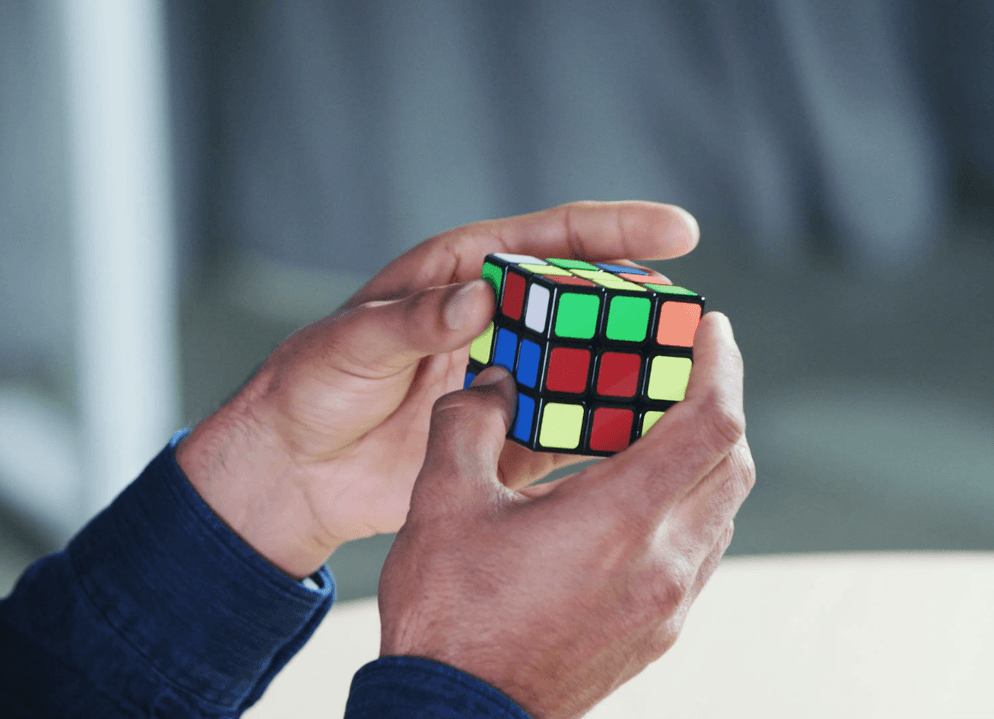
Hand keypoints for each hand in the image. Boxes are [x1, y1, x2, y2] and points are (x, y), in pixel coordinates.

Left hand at [175, 201, 698, 577]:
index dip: (615, 231)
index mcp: (461, 275)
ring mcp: (507, 380)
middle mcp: (497, 323)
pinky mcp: (504, 437)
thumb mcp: (353, 343)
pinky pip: (564, 432)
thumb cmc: (311, 386)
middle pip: (583, 303)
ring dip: (628, 376)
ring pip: (584, 369)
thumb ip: (414, 319)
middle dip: (637, 309)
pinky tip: (639, 445)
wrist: (295, 470)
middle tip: (689, 324)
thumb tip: (479, 299)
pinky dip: (599, 438)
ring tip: (680, 387)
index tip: (678, 232)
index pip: (550, 241)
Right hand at [378, 312, 753, 718]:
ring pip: (721, 511)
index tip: (714, 330)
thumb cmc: (451, 616)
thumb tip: (495, 382)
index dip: (722, 367)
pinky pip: (699, 552)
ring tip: (665, 427)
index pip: (711, 424)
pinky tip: (642, 498)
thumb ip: (472, 422)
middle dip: (720, 405)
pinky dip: (689, 507)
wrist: (458, 716)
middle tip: (689, 369)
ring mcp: (667, 605)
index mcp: (621, 520)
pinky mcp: (657, 633)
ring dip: (708, 460)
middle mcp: (664, 563)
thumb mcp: (443, 502)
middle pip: (732, 465)